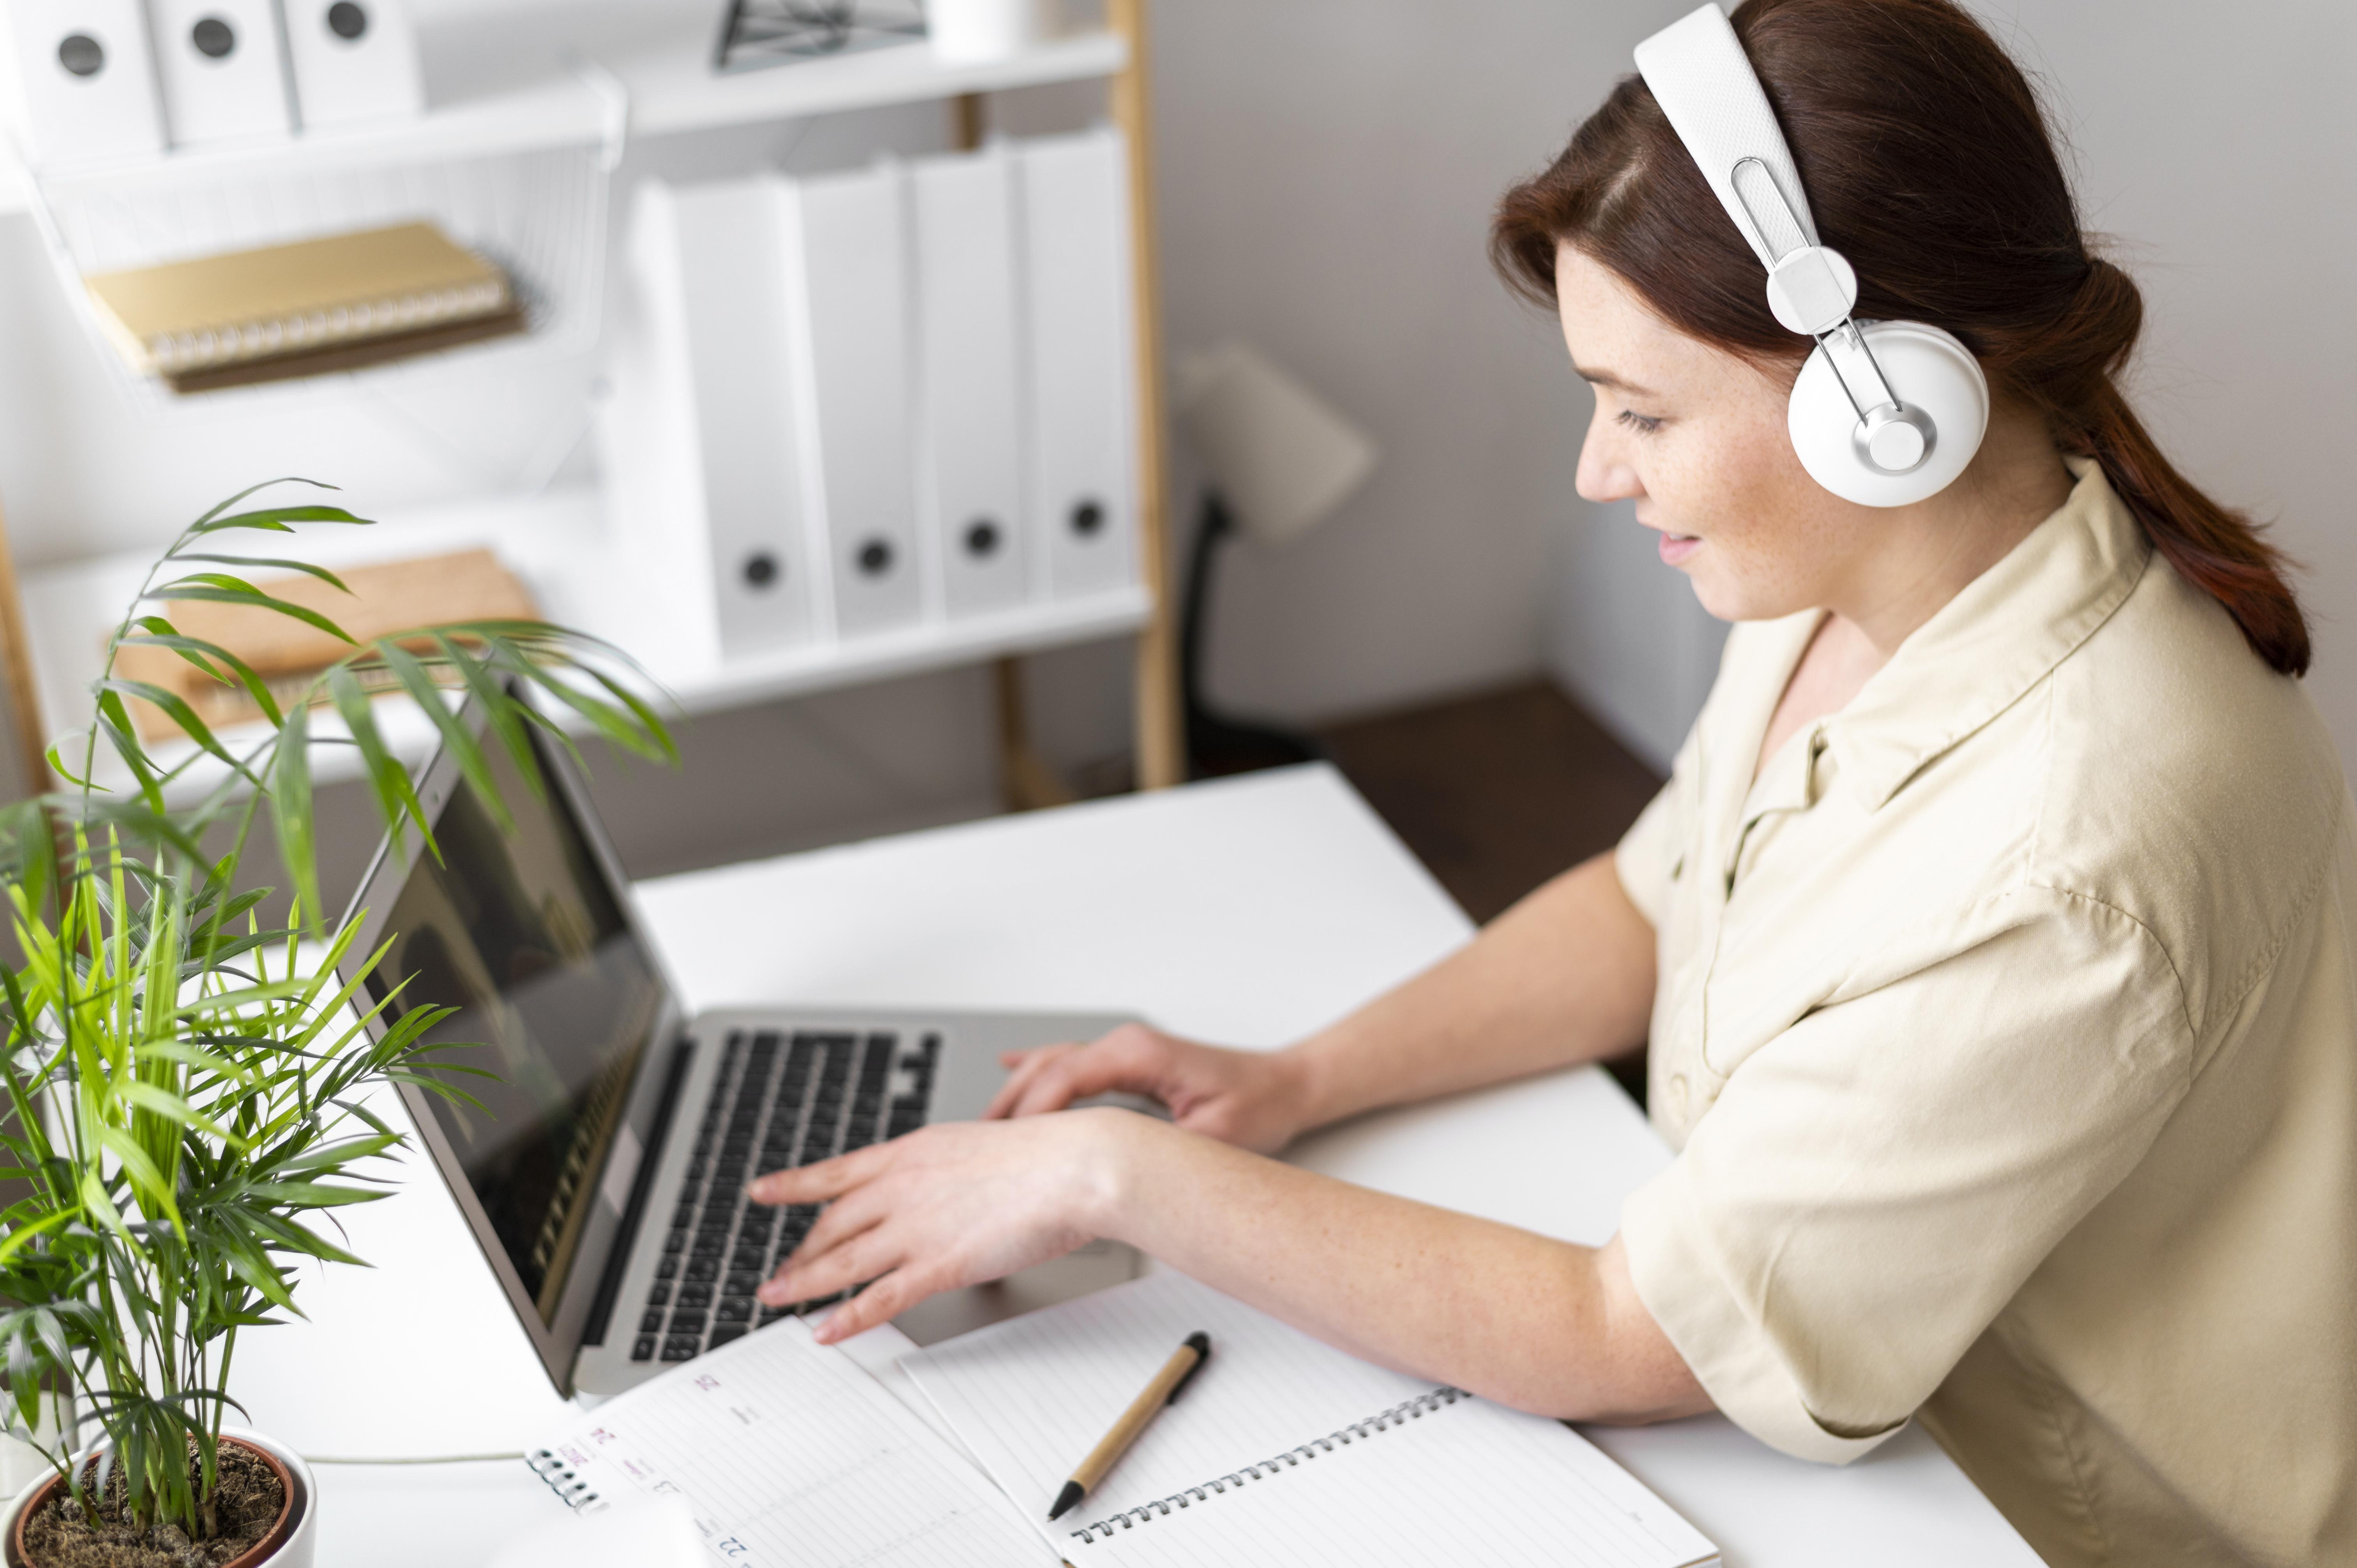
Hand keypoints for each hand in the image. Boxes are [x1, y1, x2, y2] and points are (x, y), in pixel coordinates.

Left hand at [746, 1108, 1140, 1343]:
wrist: (1075, 1166)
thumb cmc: (1045, 1155)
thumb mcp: (977, 1146)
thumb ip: (947, 1169)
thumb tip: (941, 1182)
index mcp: (913, 1152)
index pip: (837, 1172)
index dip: (794, 1184)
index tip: (763, 1190)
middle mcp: (903, 1187)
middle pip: (833, 1223)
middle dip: (802, 1250)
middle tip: (781, 1270)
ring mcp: (916, 1227)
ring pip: (842, 1261)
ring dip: (804, 1282)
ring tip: (776, 1298)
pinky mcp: (938, 1265)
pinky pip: (880, 1299)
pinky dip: (847, 1318)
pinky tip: (827, 1332)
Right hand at [985, 1023, 1311, 1153]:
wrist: (1286, 1087)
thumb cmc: (1258, 1106)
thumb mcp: (1211, 1137)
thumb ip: (1158, 1150)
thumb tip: (1112, 1172)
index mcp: (1140, 1054)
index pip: (1066, 1076)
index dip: (1032, 1113)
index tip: (1007, 1146)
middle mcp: (1126, 1045)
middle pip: (1048, 1068)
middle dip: (1010, 1105)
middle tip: (978, 1146)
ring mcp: (1125, 1050)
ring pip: (1053, 1064)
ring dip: (1018, 1093)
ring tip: (985, 1128)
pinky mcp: (1129, 1062)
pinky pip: (1070, 1061)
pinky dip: (1037, 1068)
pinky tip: (1010, 1068)